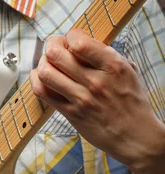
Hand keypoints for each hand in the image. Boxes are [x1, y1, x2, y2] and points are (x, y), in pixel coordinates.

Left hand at [29, 29, 162, 169]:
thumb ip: (107, 54)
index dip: (70, 36)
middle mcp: (95, 81)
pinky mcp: (71, 113)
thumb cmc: (132, 101)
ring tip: (49, 63)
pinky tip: (42, 77)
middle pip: (55, 54)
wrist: (136, 137)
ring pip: (46, 72)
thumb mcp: (128, 70)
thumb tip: (83, 41)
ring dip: (43, 63)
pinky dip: (36, 80)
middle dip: (51, 45)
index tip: (72, 40)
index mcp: (112, 66)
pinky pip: (42, 92)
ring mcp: (81, 99)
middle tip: (56, 48)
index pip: (79, 42)